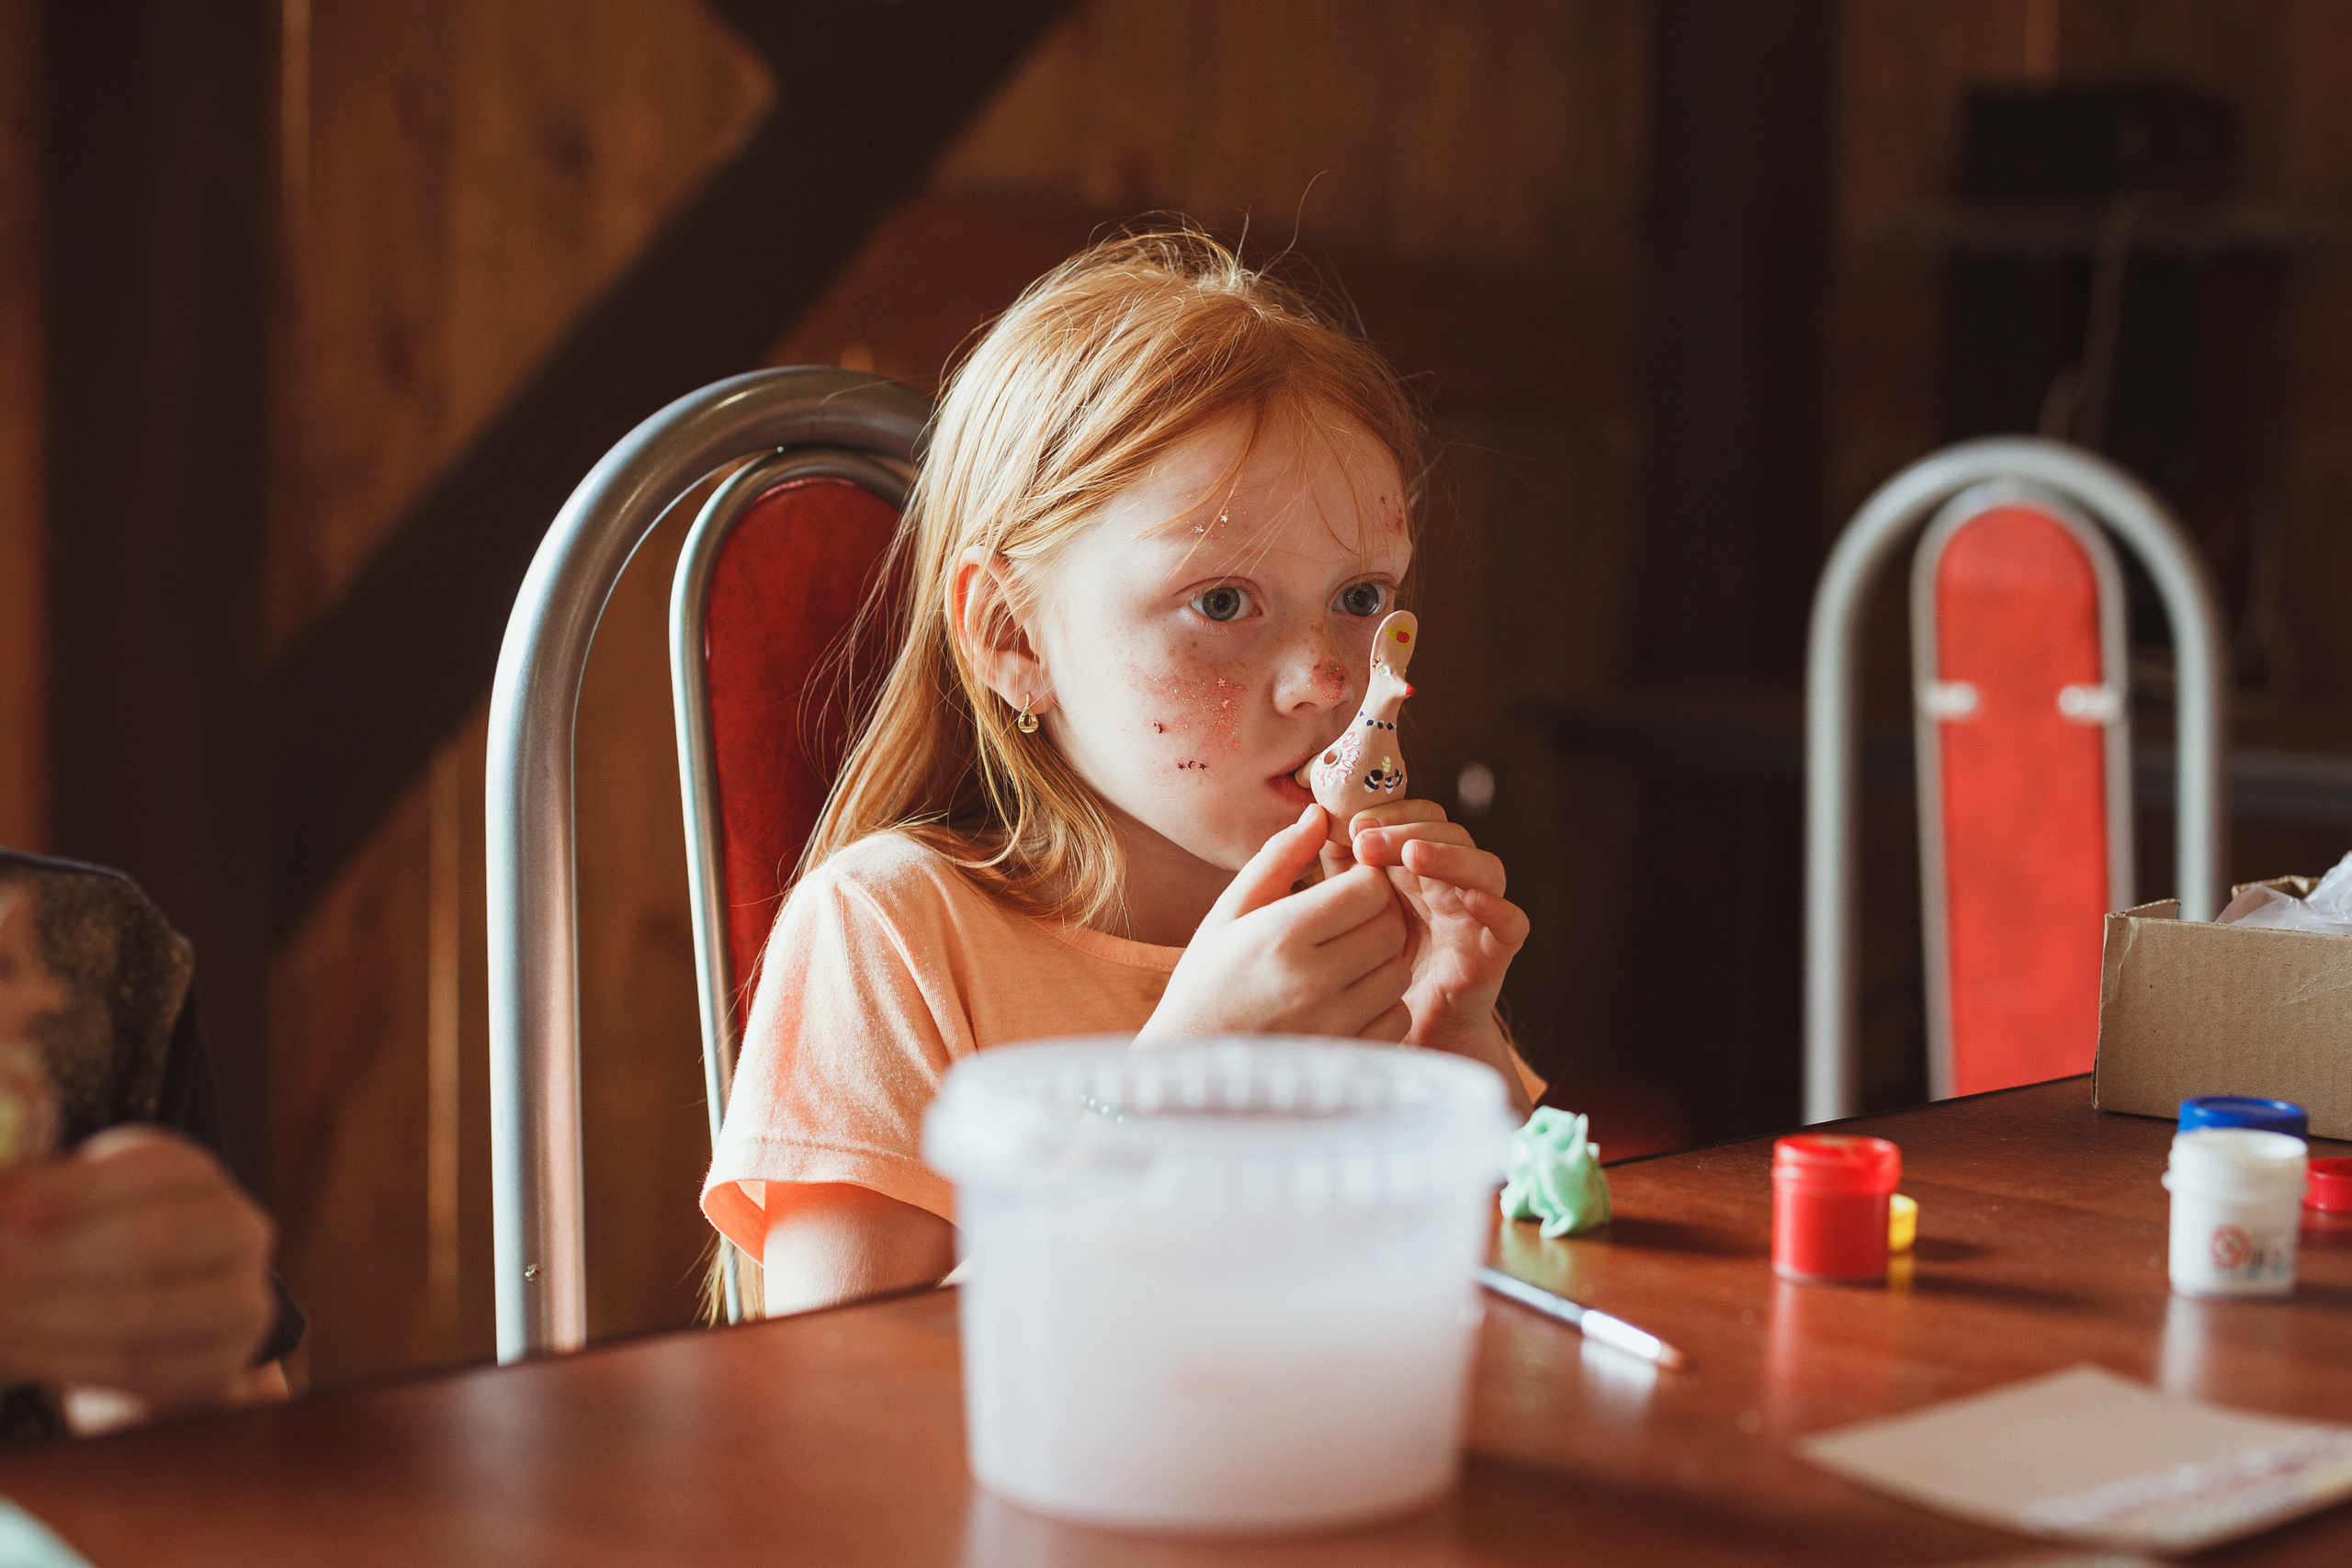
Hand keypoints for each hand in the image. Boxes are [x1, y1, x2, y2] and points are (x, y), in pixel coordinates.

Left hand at [0, 1126, 278, 1419]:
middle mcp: (239, 1234)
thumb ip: (40, 1194)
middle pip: (157, 1240)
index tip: (11, 1208)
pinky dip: (63, 1358)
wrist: (156, 1333)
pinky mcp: (217, 1367)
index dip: (80, 1189)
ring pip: (147, 1309)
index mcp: (202, 1179)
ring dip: (52, 1314)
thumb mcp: (79, 1207)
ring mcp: (240, 1304)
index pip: (157, 1169)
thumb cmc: (105, 1252)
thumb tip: (3, 1199)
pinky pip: (136, 1366)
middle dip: (58, 1257)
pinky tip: (13, 1346)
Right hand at [1138, 805, 1412, 1043]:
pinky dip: (1384, 1005)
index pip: (1367, 889)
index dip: (1363, 880)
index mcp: (1280, 936)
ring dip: (1382, 960)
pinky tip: (1348, 1000)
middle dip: (1377, 916)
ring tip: (1345, 962)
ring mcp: (1333, 1025)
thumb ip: (1277, 860)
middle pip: (1390, 927)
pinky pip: (1397, 1017)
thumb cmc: (1205, 985)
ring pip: (1398, 972)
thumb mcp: (1227, 914)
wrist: (1189, 1071)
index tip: (1344, 887)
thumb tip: (1319, 815)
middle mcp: (1312, 982)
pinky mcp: (1347, 1059)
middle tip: (1347, 922)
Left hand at [1332, 800, 1529, 1094]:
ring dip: (1450, 855)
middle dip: (1409, 830)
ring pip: (1484, 867)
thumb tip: (1319, 816)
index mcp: (1417, 870)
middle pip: (1450, 835)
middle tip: (1368, 841)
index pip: (1420, 818)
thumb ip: (1339, 867)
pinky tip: (1472, 899)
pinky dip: (1496, 906)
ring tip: (1412, 855)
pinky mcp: (1494, 952)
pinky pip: (1512, 921)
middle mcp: (1451, 885)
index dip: (1393, 812)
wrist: (1394, 1035)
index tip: (1353, 823)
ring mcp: (1477, 916)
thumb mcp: (1347, 911)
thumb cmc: (1368, 971)